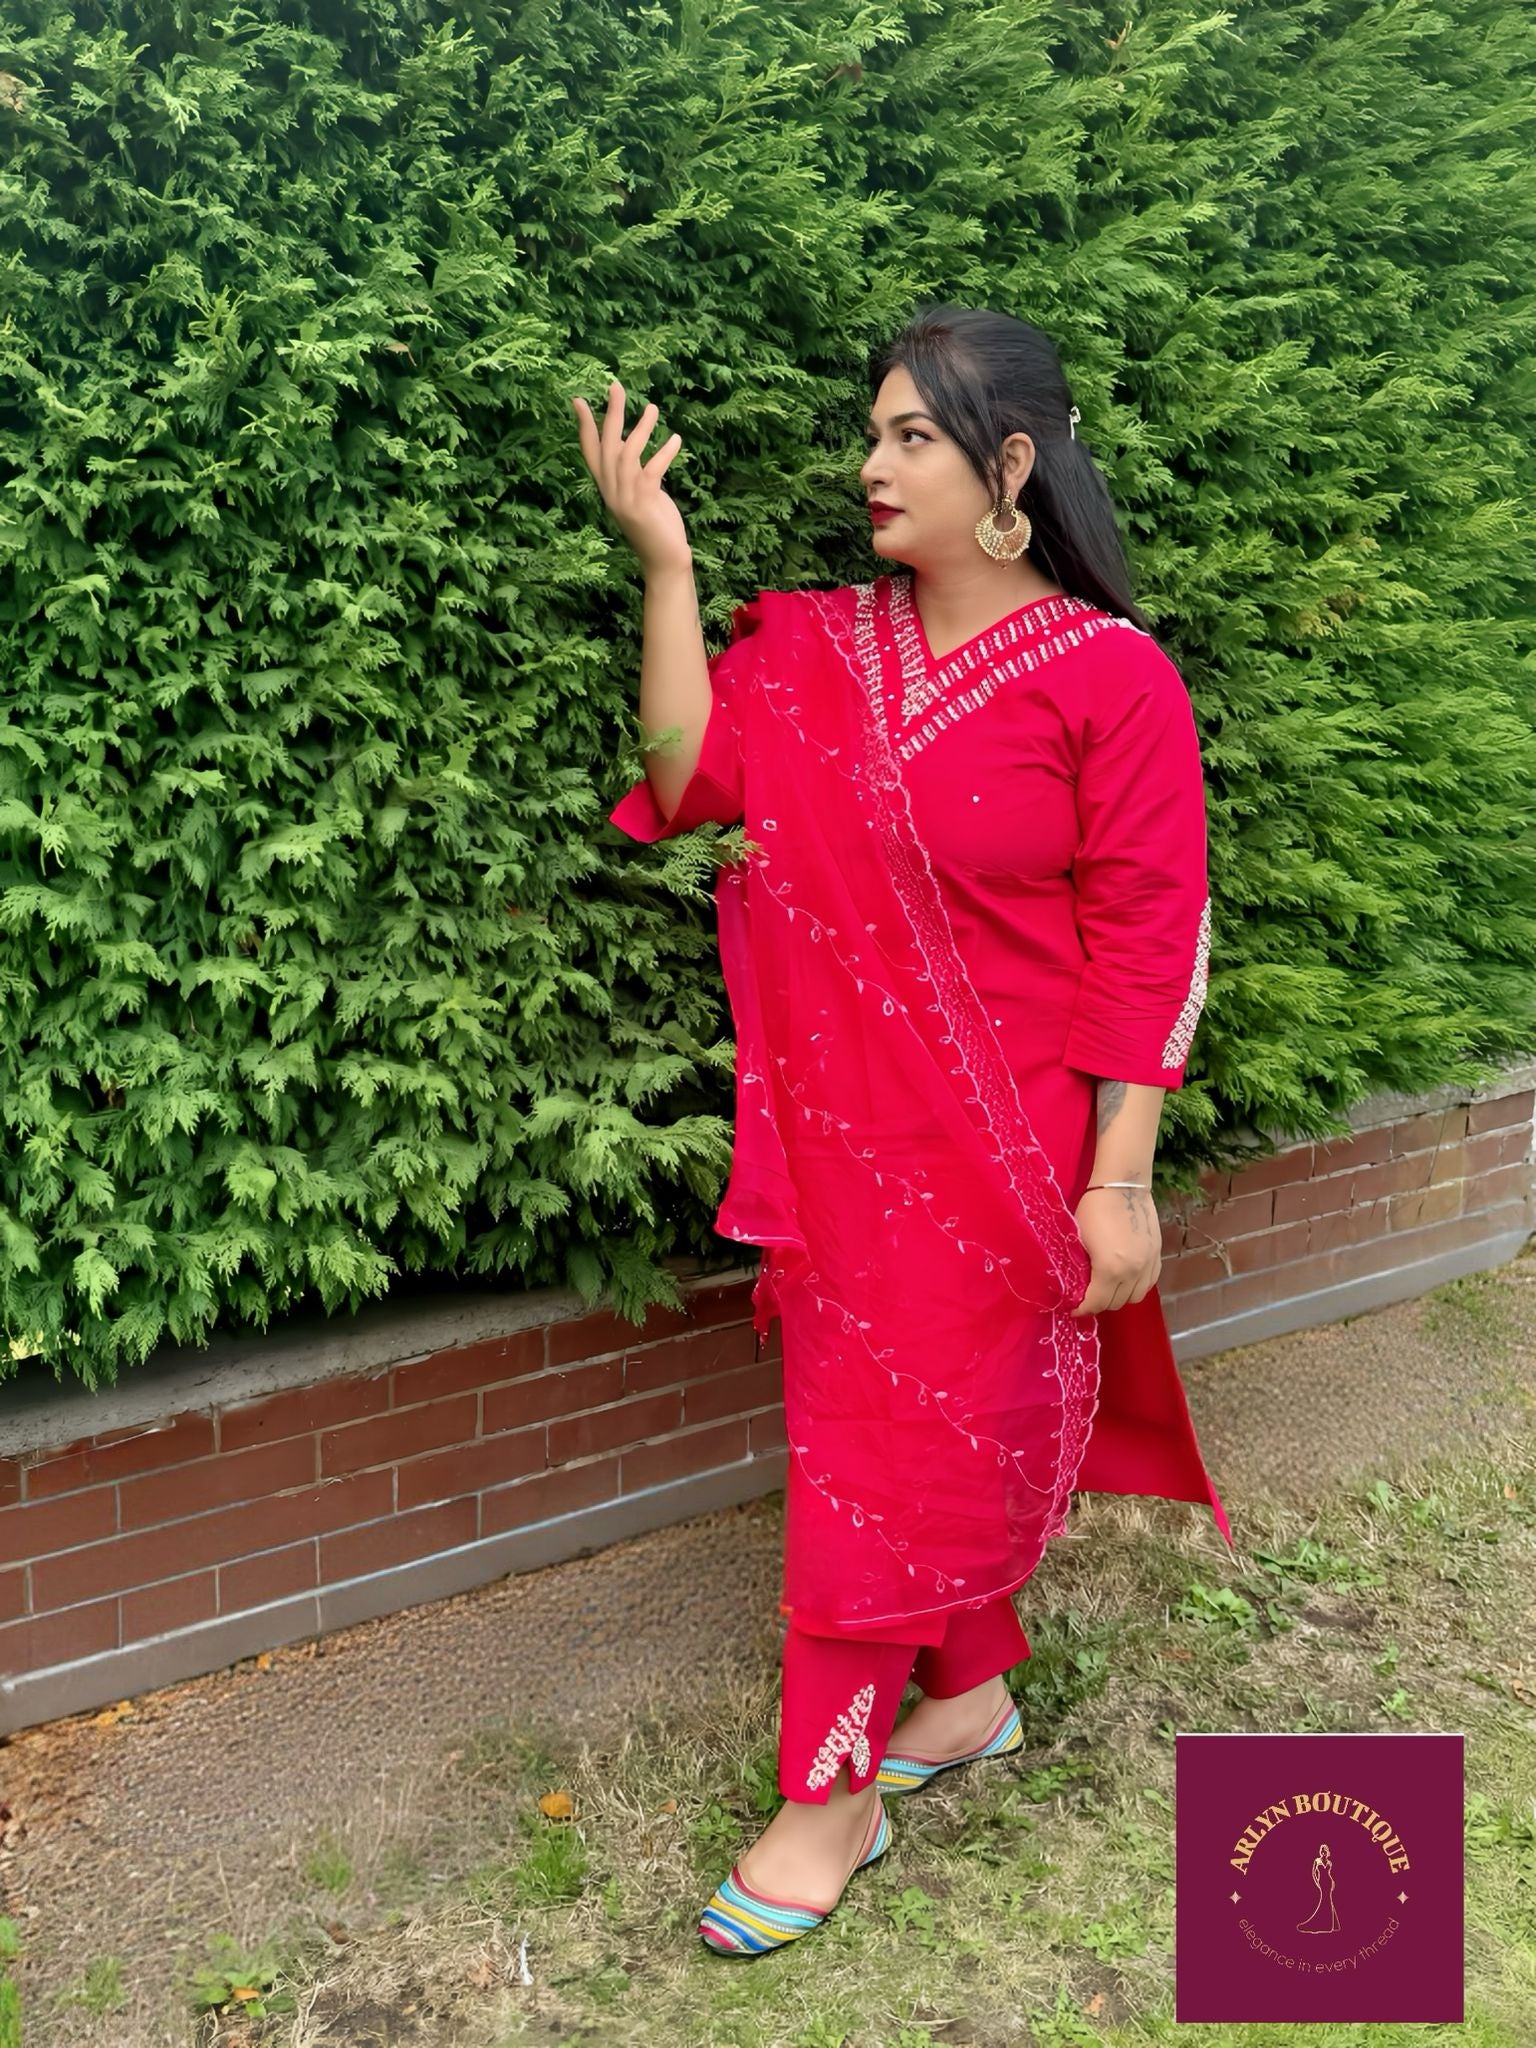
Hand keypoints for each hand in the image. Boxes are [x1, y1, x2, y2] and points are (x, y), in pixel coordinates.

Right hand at [570, 379, 692, 575]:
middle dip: (610, 413)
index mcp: (607, 488)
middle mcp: (611, 491)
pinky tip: (675, 439)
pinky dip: (664, 452)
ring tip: (653, 408)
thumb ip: (632, 473)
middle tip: (615, 386)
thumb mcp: (640, 495)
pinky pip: (652, 470)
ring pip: (626, 453)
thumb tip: (629, 444)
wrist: (663, 562)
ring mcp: (625, 498)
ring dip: (640, 428)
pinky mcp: (644, 503)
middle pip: (606, 445)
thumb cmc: (655, 527)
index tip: (579, 399)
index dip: (584, 426)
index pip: (590, 452)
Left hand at [1068, 1184, 1161, 1314]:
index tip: (1074, 1307)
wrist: (1123, 1185)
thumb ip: (1081, 1266)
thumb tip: (1077, 1283)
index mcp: (1110, 1269)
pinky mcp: (1157, 1255)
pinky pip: (1148, 1284)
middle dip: (1100, 1304)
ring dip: (1119, 1297)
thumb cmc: (1094, 1207)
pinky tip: (1125, 1279)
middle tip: (1088, 1297)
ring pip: (1135, 1296)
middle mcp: (1133, 1272)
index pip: (1096, 1302)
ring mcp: (1148, 1264)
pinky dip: (1136, 1287)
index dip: (1082, 1308)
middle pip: (1116, 1303)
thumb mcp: (1079, 1239)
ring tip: (1106, 1288)